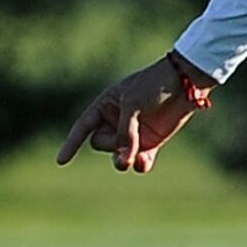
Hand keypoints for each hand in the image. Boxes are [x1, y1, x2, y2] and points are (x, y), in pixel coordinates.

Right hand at [56, 54, 209, 172]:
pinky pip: (140, 159)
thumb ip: (126, 131)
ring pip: (119, 154)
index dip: (72, 144)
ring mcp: (134, 133)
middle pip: (101, 143)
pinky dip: (140, 163)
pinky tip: (143, 163)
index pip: (83, 127)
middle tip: (127, 139)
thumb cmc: (154, 85)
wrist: (185, 83)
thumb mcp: (134, 103)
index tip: (61, 162)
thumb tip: (123, 158)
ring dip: (123, 159)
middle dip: (111, 144)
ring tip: (130, 160)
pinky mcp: (152, 141)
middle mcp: (116, 120)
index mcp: (105, 105)